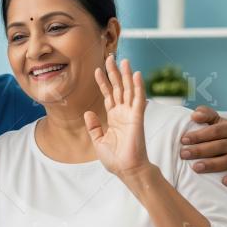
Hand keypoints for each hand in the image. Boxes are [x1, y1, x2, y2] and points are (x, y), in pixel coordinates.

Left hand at [84, 56, 151, 178]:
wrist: (126, 169)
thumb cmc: (115, 158)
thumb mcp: (98, 140)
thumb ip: (93, 126)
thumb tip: (88, 112)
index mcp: (114, 117)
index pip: (108, 95)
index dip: (103, 82)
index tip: (97, 70)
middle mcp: (123, 113)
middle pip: (118, 88)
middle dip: (114, 73)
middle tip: (111, 57)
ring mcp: (131, 114)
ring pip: (128, 89)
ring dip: (126, 75)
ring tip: (124, 60)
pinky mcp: (138, 117)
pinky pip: (138, 99)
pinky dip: (138, 86)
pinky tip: (136, 74)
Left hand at [180, 106, 226, 186]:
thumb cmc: (214, 131)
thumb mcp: (211, 119)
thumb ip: (205, 113)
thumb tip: (195, 115)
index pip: (215, 131)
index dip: (198, 135)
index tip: (183, 140)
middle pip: (219, 146)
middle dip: (200, 150)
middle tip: (183, 154)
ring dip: (211, 165)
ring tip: (195, 168)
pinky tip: (224, 182)